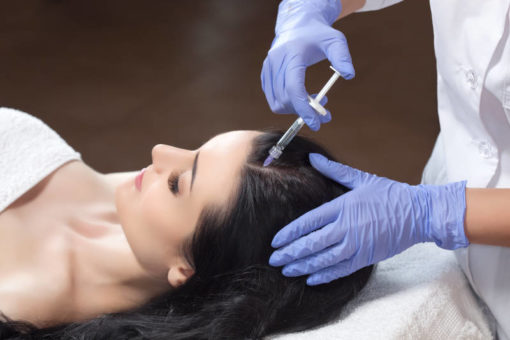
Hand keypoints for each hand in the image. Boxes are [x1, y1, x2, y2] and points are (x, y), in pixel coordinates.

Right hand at [261, 0, 353, 130]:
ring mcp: (267, 69)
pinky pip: (273, 98)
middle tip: (324, 114)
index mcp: (292, 55)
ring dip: (295, 109)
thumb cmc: (317, 34)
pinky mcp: (265, 75)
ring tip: (313, 102)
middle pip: (285, 99)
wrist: (297, 24)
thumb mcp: (335, 40)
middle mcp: (275, 62)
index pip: (294, 89)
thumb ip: (342, 57)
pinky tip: (302, 96)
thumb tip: (349, 75)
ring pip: (277, 102)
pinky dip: (287, 104)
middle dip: (304, 112)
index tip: (316, 124)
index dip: (304, 109)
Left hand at [269, 153, 468, 284]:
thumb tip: (313, 158)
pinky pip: (341, 270)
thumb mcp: (361, 179)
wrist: (419, 213)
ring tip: (287, 270)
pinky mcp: (366, 258)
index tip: (275, 241)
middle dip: (290, 253)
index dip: (290, 233)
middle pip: (311, 243)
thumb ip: (334, 171)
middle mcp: (346, 228)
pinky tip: (311, 279)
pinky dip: (325, 275)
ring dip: (303, 266)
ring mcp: (357, 245)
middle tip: (273, 260)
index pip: (308, 222)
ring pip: (323, 260)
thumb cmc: (390, 194)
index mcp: (342, 207)